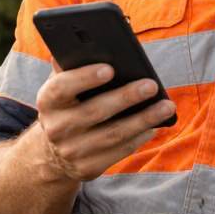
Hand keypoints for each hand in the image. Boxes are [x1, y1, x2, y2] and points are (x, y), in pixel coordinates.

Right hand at [33, 61, 175, 181]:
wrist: (53, 152)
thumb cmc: (68, 105)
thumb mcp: (62, 84)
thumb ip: (71, 64)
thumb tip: (86, 43)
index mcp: (48, 101)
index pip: (62, 87)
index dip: (85, 78)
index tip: (110, 68)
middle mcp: (56, 128)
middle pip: (94, 111)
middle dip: (126, 97)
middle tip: (151, 85)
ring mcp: (71, 151)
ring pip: (112, 134)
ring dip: (143, 120)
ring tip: (166, 106)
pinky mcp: (87, 169)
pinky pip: (118, 152)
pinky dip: (139, 138)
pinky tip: (155, 126)